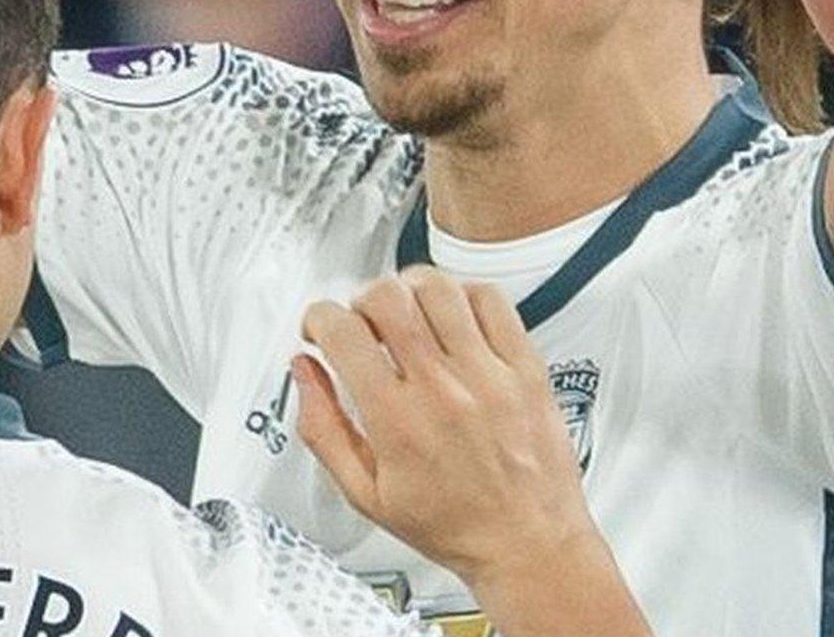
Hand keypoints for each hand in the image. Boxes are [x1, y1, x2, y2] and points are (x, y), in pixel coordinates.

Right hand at [294, 267, 591, 584]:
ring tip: (407, 313)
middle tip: (363, 322)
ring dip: (409, 289)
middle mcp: (442, 391)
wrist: (528, 545)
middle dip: (360, 299)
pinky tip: (454, 316)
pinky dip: (464, 294)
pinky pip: (493, 301)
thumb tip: (305, 373)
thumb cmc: (454, 525)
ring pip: (439, 289)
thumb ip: (322, 430)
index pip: (342, 332)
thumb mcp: (366, 496)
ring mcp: (488, 375)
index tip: (321, 330)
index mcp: (396, 422)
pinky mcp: (526, 368)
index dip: (318, 319)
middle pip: (387, 297)